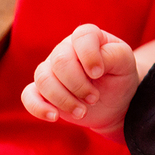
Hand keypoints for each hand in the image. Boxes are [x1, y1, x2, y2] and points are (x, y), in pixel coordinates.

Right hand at [21, 24, 138, 138]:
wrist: (114, 101)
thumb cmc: (120, 76)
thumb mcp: (126, 63)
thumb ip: (114, 55)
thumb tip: (92, 65)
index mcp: (87, 37)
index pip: (82, 37)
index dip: (90, 56)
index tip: (99, 74)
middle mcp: (64, 50)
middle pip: (60, 62)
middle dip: (78, 84)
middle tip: (94, 98)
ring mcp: (50, 70)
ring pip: (44, 80)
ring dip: (64, 99)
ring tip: (82, 111)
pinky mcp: (42, 91)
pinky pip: (28, 95)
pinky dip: (38, 107)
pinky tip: (54, 117)